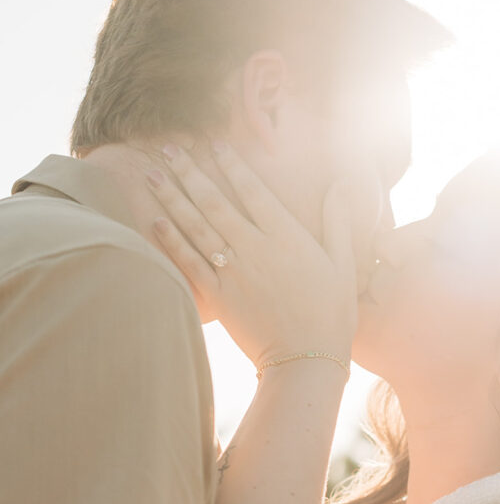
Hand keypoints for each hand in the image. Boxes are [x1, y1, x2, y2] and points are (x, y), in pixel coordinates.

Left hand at [148, 142, 356, 367]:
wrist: (307, 360)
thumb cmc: (331, 314)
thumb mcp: (343, 265)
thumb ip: (338, 221)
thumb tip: (342, 183)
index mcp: (287, 237)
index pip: (252, 190)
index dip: (231, 164)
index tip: (214, 143)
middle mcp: (255, 248)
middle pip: (214, 201)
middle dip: (190, 172)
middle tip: (169, 149)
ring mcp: (234, 272)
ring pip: (197, 227)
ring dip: (172, 198)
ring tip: (152, 175)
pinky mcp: (219, 297)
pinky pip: (190, 262)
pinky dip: (172, 240)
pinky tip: (156, 220)